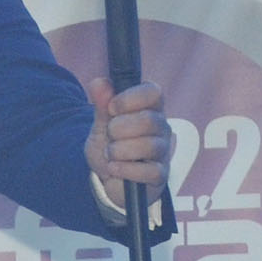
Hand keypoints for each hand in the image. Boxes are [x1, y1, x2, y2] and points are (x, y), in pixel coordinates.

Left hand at [85, 78, 172, 203]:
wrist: (107, 178)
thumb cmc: (110, 146)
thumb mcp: (100, 125)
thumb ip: (102, 104)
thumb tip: (98, 82)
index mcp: (149, 109)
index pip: (153, 92)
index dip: (130, 99)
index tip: (111, 108)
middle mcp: (161, 127)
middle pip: (148, 120)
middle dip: (119, 128)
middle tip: (110, 135)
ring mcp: (162, 151)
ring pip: (148, 146)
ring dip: (119, 151)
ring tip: (110, 154)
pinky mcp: (159, 174)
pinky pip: (149, 171)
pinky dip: (125, 170)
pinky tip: (114, 168)